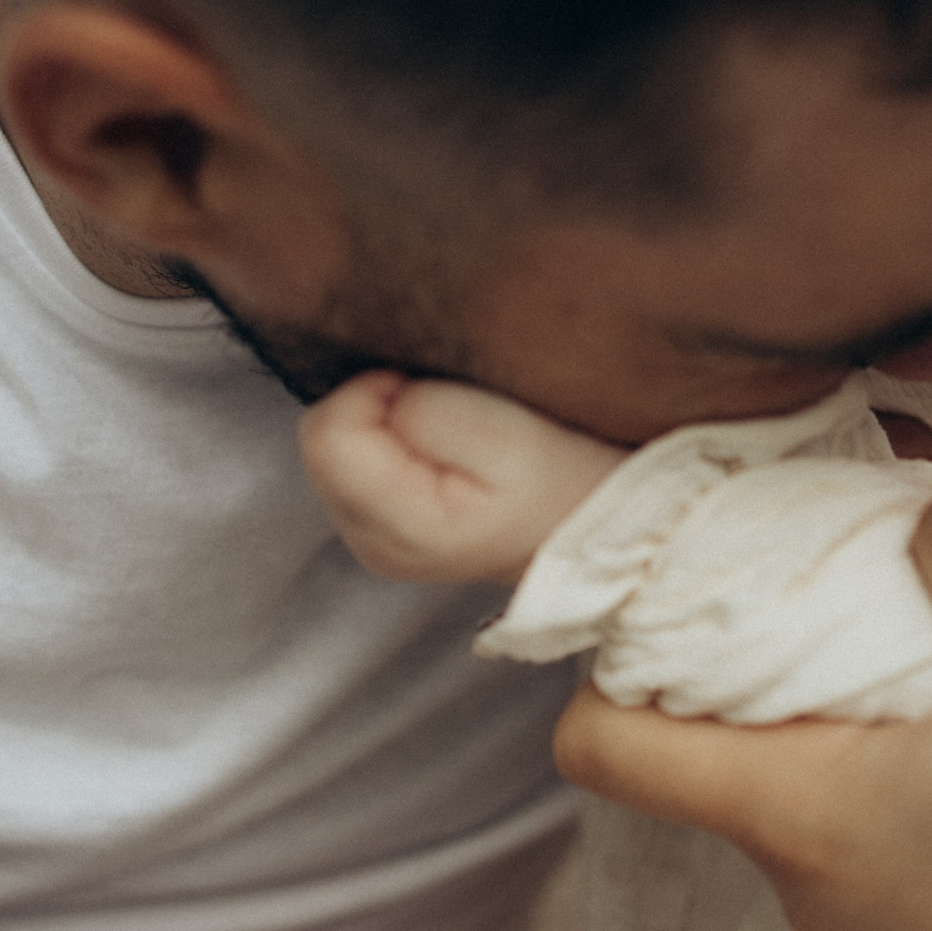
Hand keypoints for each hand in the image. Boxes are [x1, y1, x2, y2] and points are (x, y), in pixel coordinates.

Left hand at [299, 371, 624, 584]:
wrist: (606, 524)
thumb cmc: (564, 476)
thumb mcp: (505, 432)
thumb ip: (425, 408)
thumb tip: (384, 393)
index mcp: (395, 528)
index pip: (328, 432)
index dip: (380, 388)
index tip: (443, 392)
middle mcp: (370, 542)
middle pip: (324, 437)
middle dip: (380, 406)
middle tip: (458, 414)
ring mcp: (373, 538)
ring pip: (338, 445)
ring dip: (389, 421)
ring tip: (460, 432)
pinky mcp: (382, 525)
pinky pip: (358, 459)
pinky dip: (393, 439)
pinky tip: (448, 448)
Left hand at [555, 477, 931, 930]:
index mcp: (804, 819)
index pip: (604, 745)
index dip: (618, 643)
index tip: (697, 565)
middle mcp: (816, 896)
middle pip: (721, 749)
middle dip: (786, 640)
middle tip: (898, 564)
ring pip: (818, 788)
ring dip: (877, 699)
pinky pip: (889, 838)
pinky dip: (927, 766)